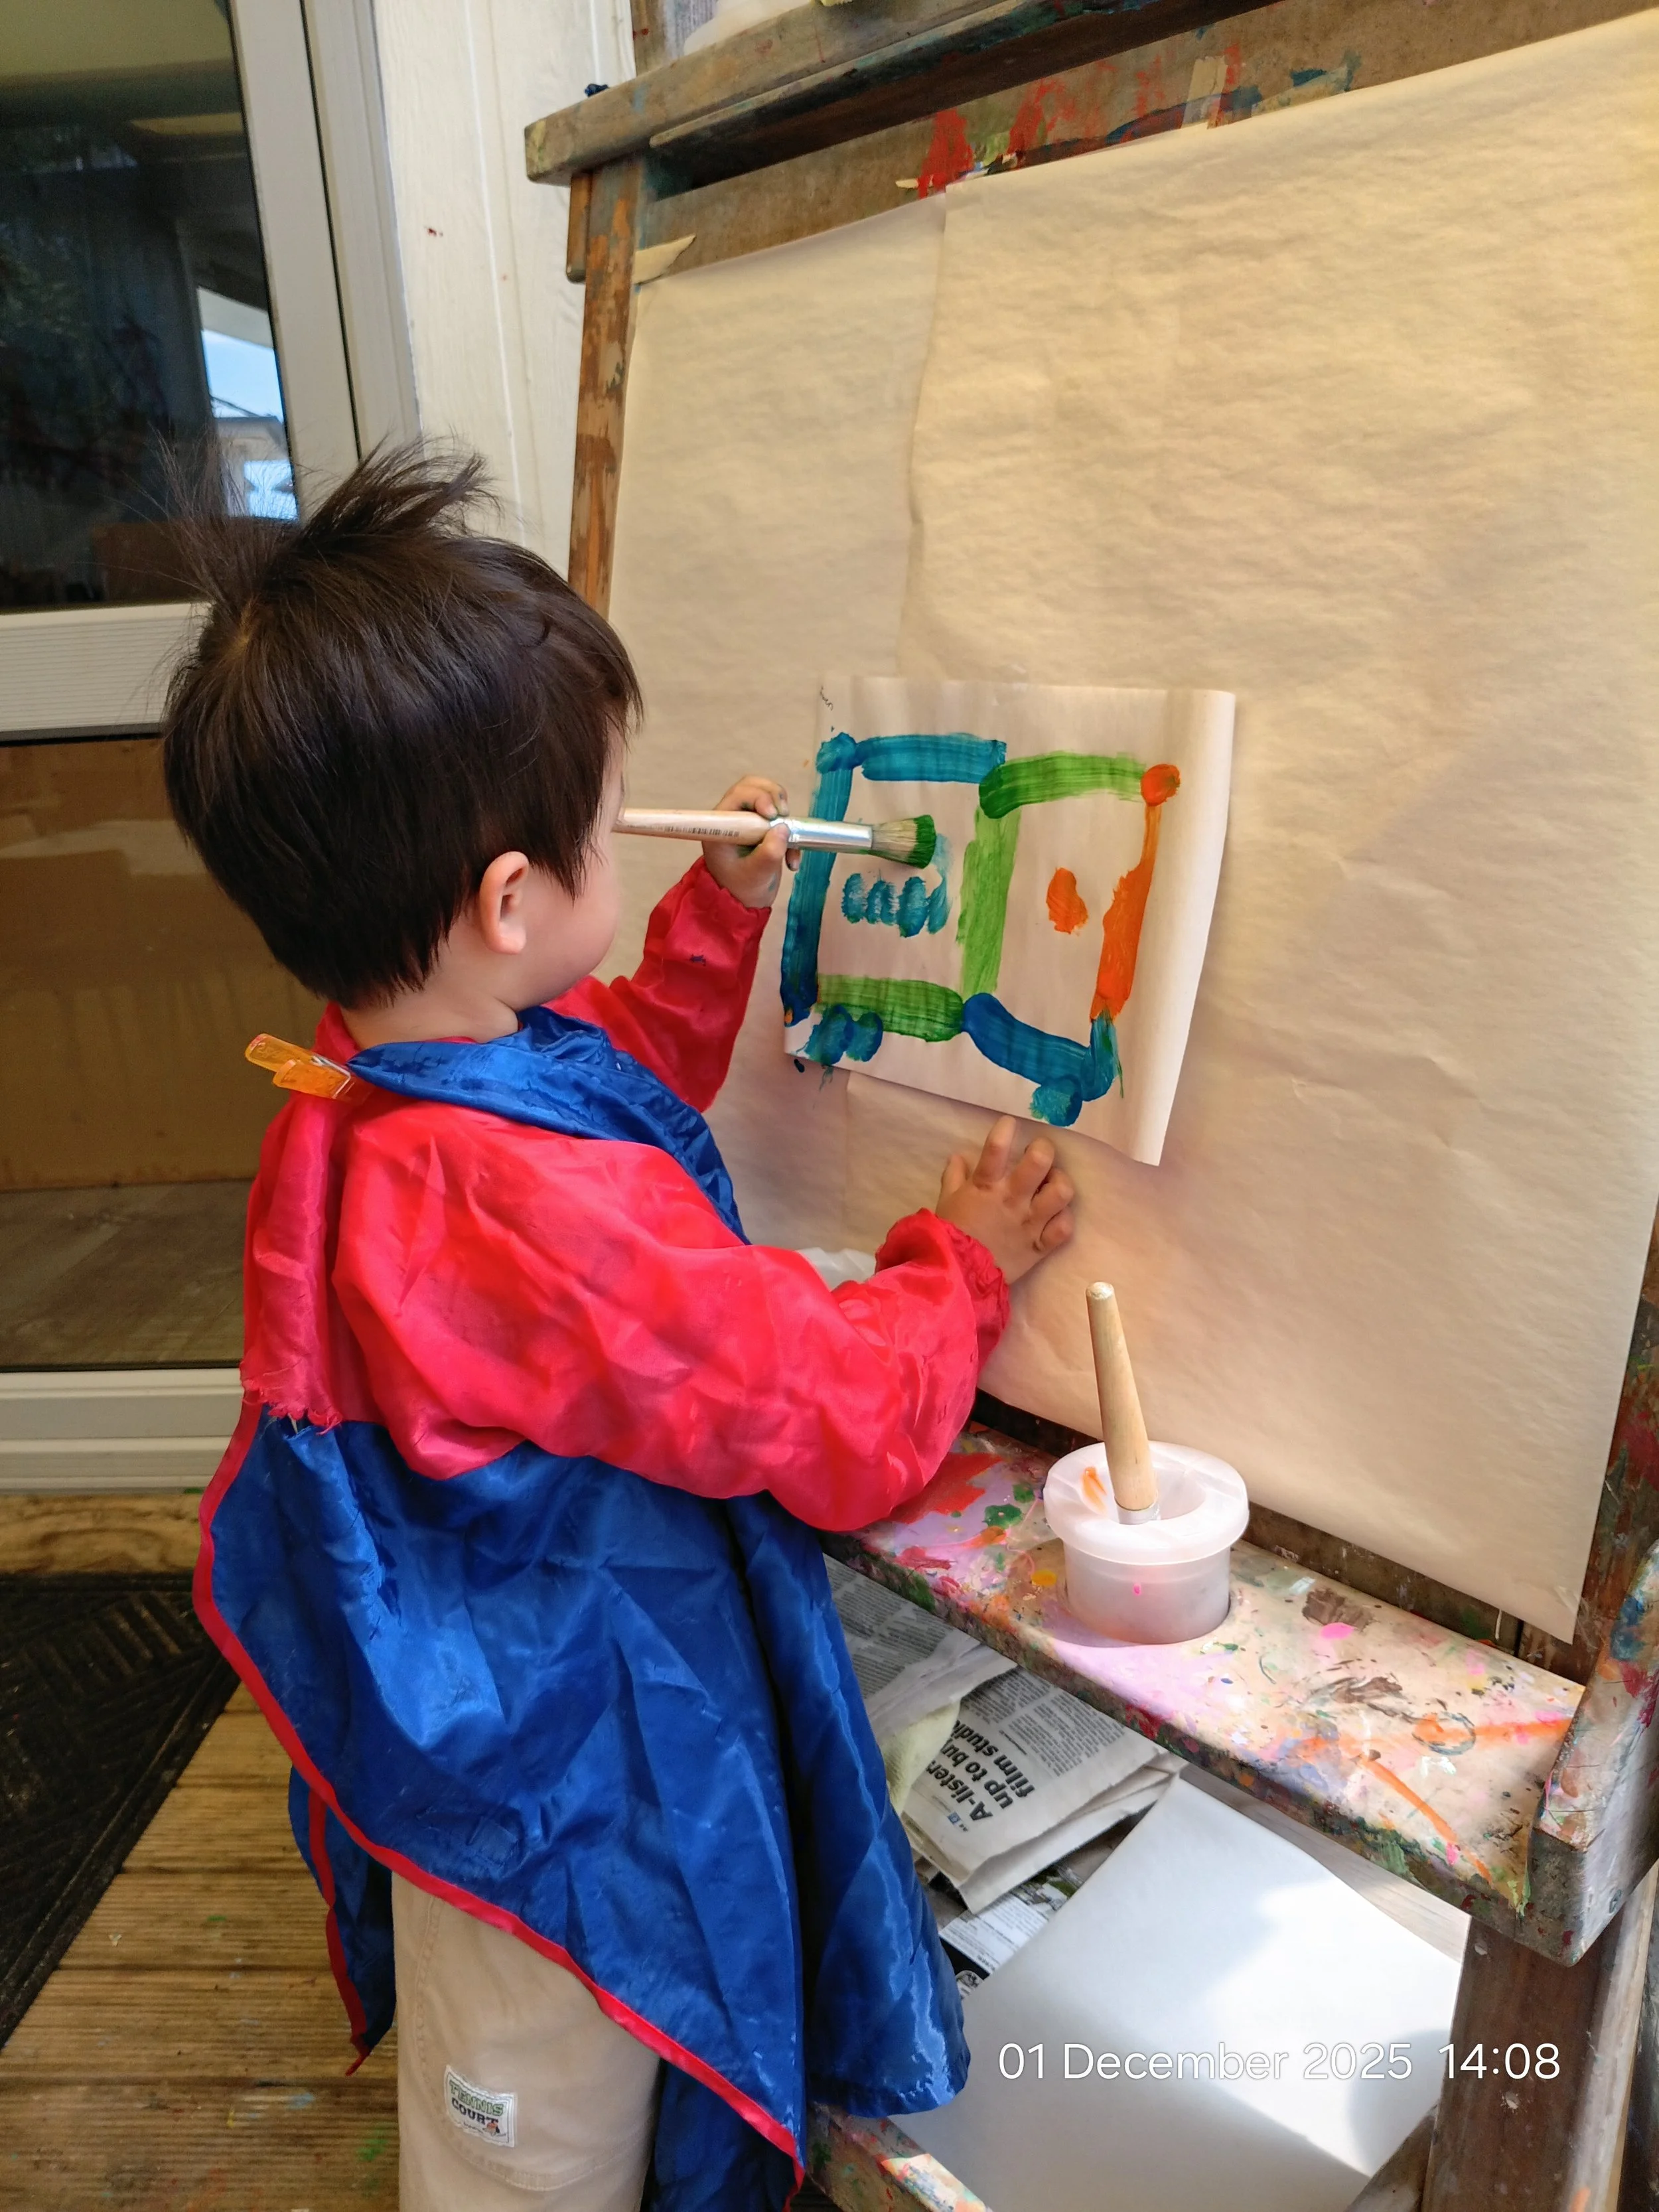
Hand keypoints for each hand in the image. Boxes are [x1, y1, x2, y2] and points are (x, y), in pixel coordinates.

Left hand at [701, 775, 795, 909]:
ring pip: (767, 797)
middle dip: (773, 796)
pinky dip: (790, 832)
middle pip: (752, 787)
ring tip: (790, 836)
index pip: (737, 795)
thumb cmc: (741, 891)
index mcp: (722, 828)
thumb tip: (784, 829)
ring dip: (784, 813)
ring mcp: (747, 822)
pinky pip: (778, 816)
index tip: (773, 815)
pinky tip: (792, 859)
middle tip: (785, 815)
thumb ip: (769, 852)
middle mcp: (732, 820)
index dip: (758, 797)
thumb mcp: (756, 875)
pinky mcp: (761, 828)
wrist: (744, 904)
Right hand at [934, 1116, 1073, 1284]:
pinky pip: (1064, 1227)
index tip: (1009, 1123)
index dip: (1005, 1129)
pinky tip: (1055, 1215)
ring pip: (1061, 1192)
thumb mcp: (946, 1202)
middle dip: (1043, 1149)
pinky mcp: (1040, 1245)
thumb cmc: (950, 1236)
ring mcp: (1030, 1222)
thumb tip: (959, 1156)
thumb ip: (953, 1177)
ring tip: (1052, 1182)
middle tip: (1039, 1152)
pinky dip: (1064, 1219)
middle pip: (1040, 1161)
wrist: (958, 1277)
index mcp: (985, 1187)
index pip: (996, 1147)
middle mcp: (1012, 1199)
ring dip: (1060, 1182)